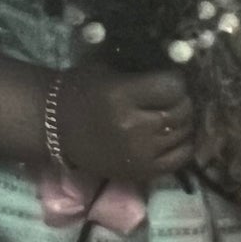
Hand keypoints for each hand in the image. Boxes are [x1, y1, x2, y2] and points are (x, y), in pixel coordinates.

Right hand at [55, 66, 194, 183]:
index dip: (175, 81)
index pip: (172, 87)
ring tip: (169, 115)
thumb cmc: (82, 92)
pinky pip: (179, 158)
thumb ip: (142, 73)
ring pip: (183, 133)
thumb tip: (179, 69)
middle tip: (171, 98)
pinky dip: (183, 144)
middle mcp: (132, 126)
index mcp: (121, 96)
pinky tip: (172, 135)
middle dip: (181, 100)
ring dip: (182, 121)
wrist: (56, 128)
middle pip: (180, 110)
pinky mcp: (141, 172)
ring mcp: (138, 153)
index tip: (169, 80)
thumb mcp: (108, 71)